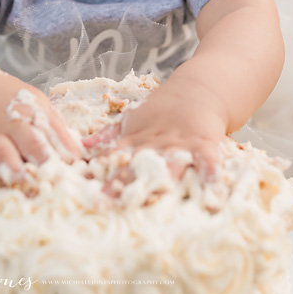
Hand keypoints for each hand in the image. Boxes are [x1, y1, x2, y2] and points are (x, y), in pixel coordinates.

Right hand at [0, 84, 82, 195]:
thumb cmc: (10, 99)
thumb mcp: (37, 103)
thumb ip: (55, 126)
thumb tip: (78, 152)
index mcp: (33, 111)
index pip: (54, 131)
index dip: (67, 149)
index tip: (79, 165)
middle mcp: (12, 122)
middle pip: (30, 142)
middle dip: (43, 160)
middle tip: (54, 177)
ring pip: (2, 154)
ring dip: (13, 171)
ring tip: (24, 186)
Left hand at [83, 82, 228, 194]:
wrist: (200, 89)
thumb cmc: (164, 109)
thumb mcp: (133, 118)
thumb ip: (108, 135)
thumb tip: (81, 149)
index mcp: (136, 138)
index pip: (113, 156)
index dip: (99, 173)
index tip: (85, 191)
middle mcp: (156, 142)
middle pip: (137, 164)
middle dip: (123, 183)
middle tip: (107, 203)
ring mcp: (181, 143)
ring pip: (169, 164)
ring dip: (160, 182)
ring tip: (152, 202)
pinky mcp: (204, 145)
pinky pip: (208, 164)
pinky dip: (210, 179)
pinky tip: (211, 199)